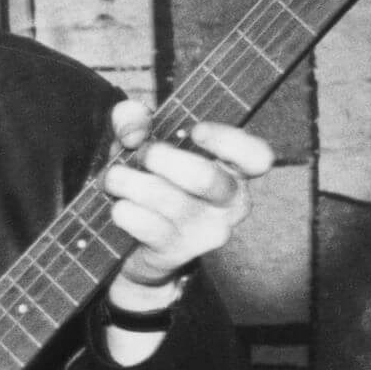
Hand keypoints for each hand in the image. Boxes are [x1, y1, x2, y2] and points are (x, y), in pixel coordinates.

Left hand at [103, 98, 272, 309]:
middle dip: (161, 158)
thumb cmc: (148, 177)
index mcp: (233, 169)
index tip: (195, 131)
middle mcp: (230, 202)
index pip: (256, 156)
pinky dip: (124, 210)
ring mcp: (207, 231)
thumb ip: (134, 118)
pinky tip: (119, 205)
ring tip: (114, 178)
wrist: (136, 241)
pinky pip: (147, 225)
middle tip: (141, 153)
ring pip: (168, 199)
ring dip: (128, 182)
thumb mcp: (140, 140)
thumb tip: (133, 131)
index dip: (229, 141)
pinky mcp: (179, 251)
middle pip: (205, 178)